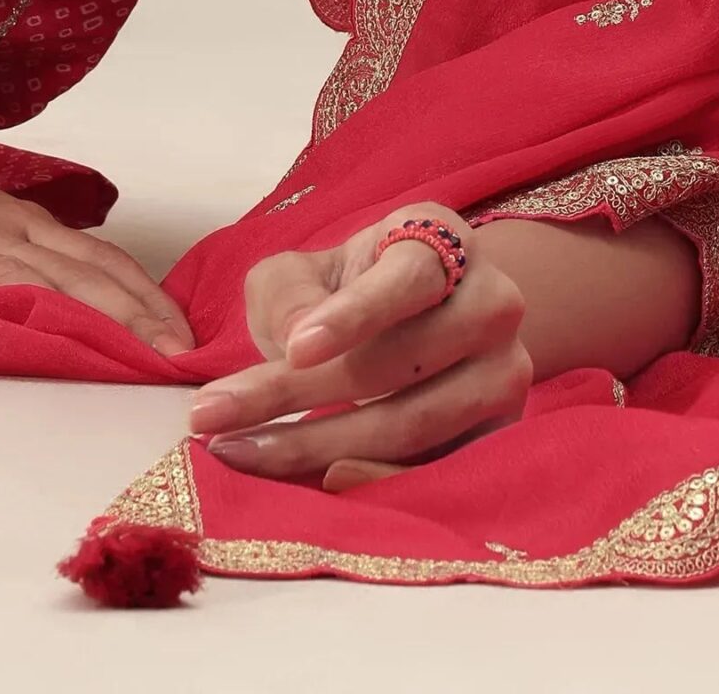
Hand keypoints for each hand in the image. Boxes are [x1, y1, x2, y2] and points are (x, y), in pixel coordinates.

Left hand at [0, 156, 194, 354]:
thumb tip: (0, 343)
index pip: (58, 296)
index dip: (111, 328)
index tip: (155, 361)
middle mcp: (1, 228)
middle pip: (87, 270)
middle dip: (143, 312)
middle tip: (186, 354)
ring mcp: (5, 212)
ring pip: (86, 250)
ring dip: (136, 287)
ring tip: (175, 325)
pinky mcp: (0, 206)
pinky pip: (70, 235)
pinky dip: (110, 261)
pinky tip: (128, 281)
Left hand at [185, 201, 531, 490]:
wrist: (412, 321)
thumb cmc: (346, 289)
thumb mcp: (303, 272)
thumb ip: (288, 295)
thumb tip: (295, 343)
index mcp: (442, 239)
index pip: (407, 278)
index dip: (353, 314)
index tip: (293, 349)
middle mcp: (493, 301)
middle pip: (402, 362)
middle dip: (296, 394)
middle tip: (212, 416)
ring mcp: (506, 371)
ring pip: (413, 424)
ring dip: (316, 444)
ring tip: (237, 449)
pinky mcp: (499, 433)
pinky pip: (435, 470)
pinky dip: (369, 478)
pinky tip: (316, 478)